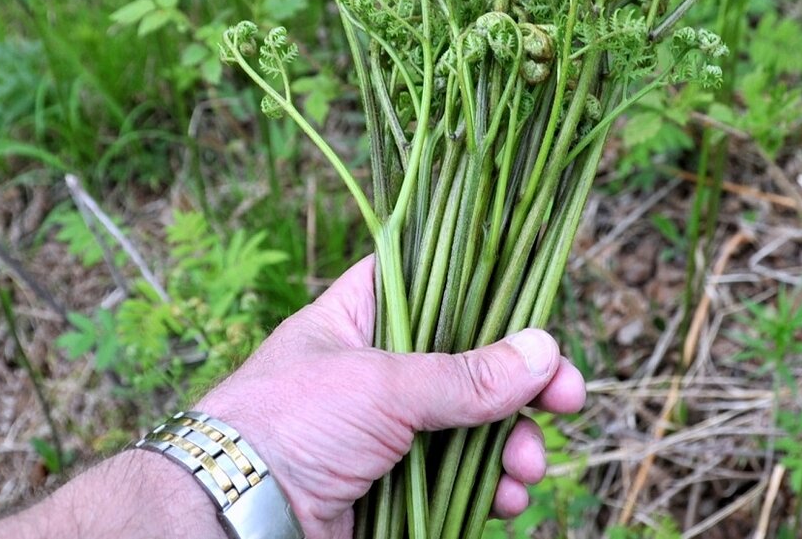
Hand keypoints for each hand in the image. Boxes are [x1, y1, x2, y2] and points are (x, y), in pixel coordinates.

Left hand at [195, 255, 585, 537]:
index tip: (542, 320)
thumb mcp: (382, 385)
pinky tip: (504, 501)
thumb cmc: (288, 423)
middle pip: (474, 364)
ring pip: (477, 427)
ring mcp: (390, 432)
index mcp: (363, 318)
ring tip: (527, 468)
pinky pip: (461, 480)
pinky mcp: (397, 487)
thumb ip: (465, 375)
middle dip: (525, 386)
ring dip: (514, 445)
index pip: (440, 286)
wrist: (231, 520)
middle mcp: (381, 370)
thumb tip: (544, 352)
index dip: (494, 299)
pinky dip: (491, 489)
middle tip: (570, 399)